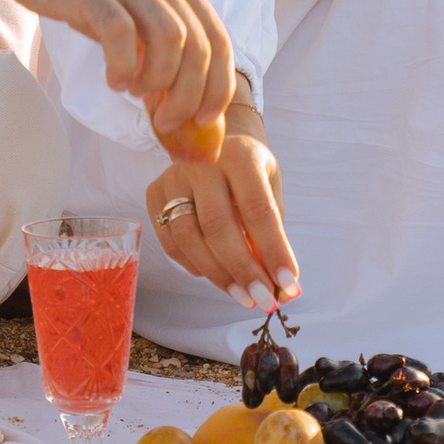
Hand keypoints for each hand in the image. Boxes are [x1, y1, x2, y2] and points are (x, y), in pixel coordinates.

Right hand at [0, 0, 232, 146]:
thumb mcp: (132, 6)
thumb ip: (156, 42)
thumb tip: (178, 99)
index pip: (219, 39)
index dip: (219, 86)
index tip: (207, 120)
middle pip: (199, 47)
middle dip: (188, 96)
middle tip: (166, 121)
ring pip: (170, 40)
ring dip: (158, 82)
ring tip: (135, 94)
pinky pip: (121, 35)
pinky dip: (122, 67)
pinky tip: (113, 80)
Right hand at [147, 111, 296, 308]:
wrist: (215, 143)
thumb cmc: (250, 172)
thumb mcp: (271, 190)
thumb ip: (275, 236)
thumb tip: (283, 289)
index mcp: (240, 155)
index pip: (258, 210)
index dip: (273, 251)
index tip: (289, 285)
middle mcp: (203, 162)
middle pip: (219, 226)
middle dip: (244, 270)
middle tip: (263, 301)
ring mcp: (173, 176)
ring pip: (189, 238)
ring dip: (218, 275)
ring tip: (243, 296)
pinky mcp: (155, 192)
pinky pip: (171, 242)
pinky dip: (195, 266)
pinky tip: (217, 275)